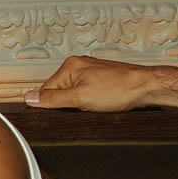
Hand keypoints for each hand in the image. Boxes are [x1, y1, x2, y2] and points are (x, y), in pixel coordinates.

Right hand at [26, 56, 162, 111]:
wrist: (147, 88)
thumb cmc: (120, 89)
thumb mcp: (80, 98)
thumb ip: (53, 99)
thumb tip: (30, 98)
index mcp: (70, 66)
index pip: (46, 90)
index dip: (53, 106)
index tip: (64, 113)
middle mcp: (79, 65)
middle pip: (59, 93)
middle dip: (68, 105)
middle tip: (83, 109)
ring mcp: (91, 72)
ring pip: (73, 95)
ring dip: (80, 105)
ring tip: (95, 106)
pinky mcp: (101, 79)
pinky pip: (85, 94)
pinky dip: (90, 102)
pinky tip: (101, 105)